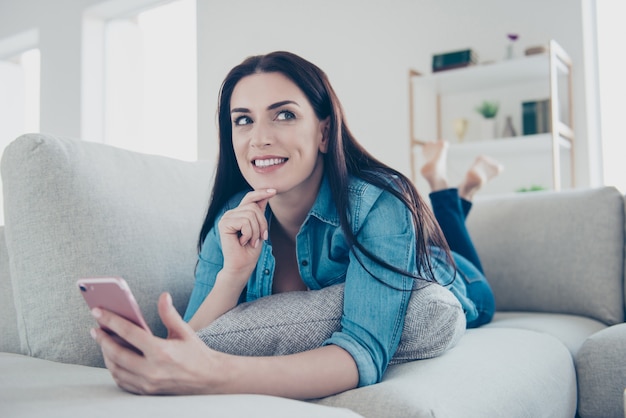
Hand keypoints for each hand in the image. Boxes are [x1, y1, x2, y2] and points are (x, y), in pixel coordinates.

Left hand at [91, 293, 222, 394]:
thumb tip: (163, 296)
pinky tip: (113, 358)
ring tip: (103, 342)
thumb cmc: (196, 353)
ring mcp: (148, 383)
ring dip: (106, 354)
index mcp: (161, 351)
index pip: (129, 332)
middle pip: (117, 353)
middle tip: (96, 328)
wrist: (208, 379)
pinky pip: (122, 381)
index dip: (111, 320)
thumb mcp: (185, 331)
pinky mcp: (146, 391)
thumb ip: (170, 314)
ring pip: (116, 369)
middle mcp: (152, 369)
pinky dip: (114, 369)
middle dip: (102, 339)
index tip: (98, 311)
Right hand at [217, 189, 275, 283]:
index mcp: (239, 213)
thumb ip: (259, 212)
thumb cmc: (251, 250)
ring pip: (251, 214)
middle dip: (262, 223)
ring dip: (255, 231)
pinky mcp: (224, 224)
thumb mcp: (259, 227)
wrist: (242, 265)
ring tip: (251, 242)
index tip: (274, 191)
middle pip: (254, 207)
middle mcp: (231, 213)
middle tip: (260, 238)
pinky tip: (242, 242)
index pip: (250, 197)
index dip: (261, 193)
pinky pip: (245, 222)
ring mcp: (226, 218)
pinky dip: (248, 234)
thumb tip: (268, 193)